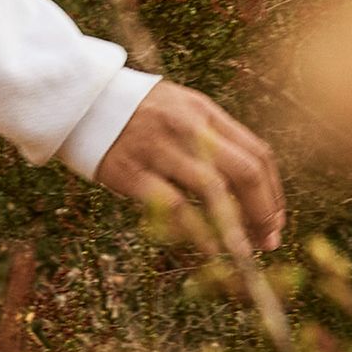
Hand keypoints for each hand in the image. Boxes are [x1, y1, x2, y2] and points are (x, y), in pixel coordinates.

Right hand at [95, 80, 285, 251]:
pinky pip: (174, 206)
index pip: (257, 153)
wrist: (76, 99)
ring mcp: (158, 148)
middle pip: (244, 172)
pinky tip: (210, 250)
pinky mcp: (130, 171)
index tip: (276, 220)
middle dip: (264, 213)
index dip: (274, 193)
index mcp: (203, 111)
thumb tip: (248, 185)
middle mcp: (186, 127)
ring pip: (214, 191)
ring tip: (247, 253)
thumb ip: (210, 136)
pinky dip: (198, 232)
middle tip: (269, 242)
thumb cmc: (133, 110)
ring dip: (238, 227)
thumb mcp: (178, 108)